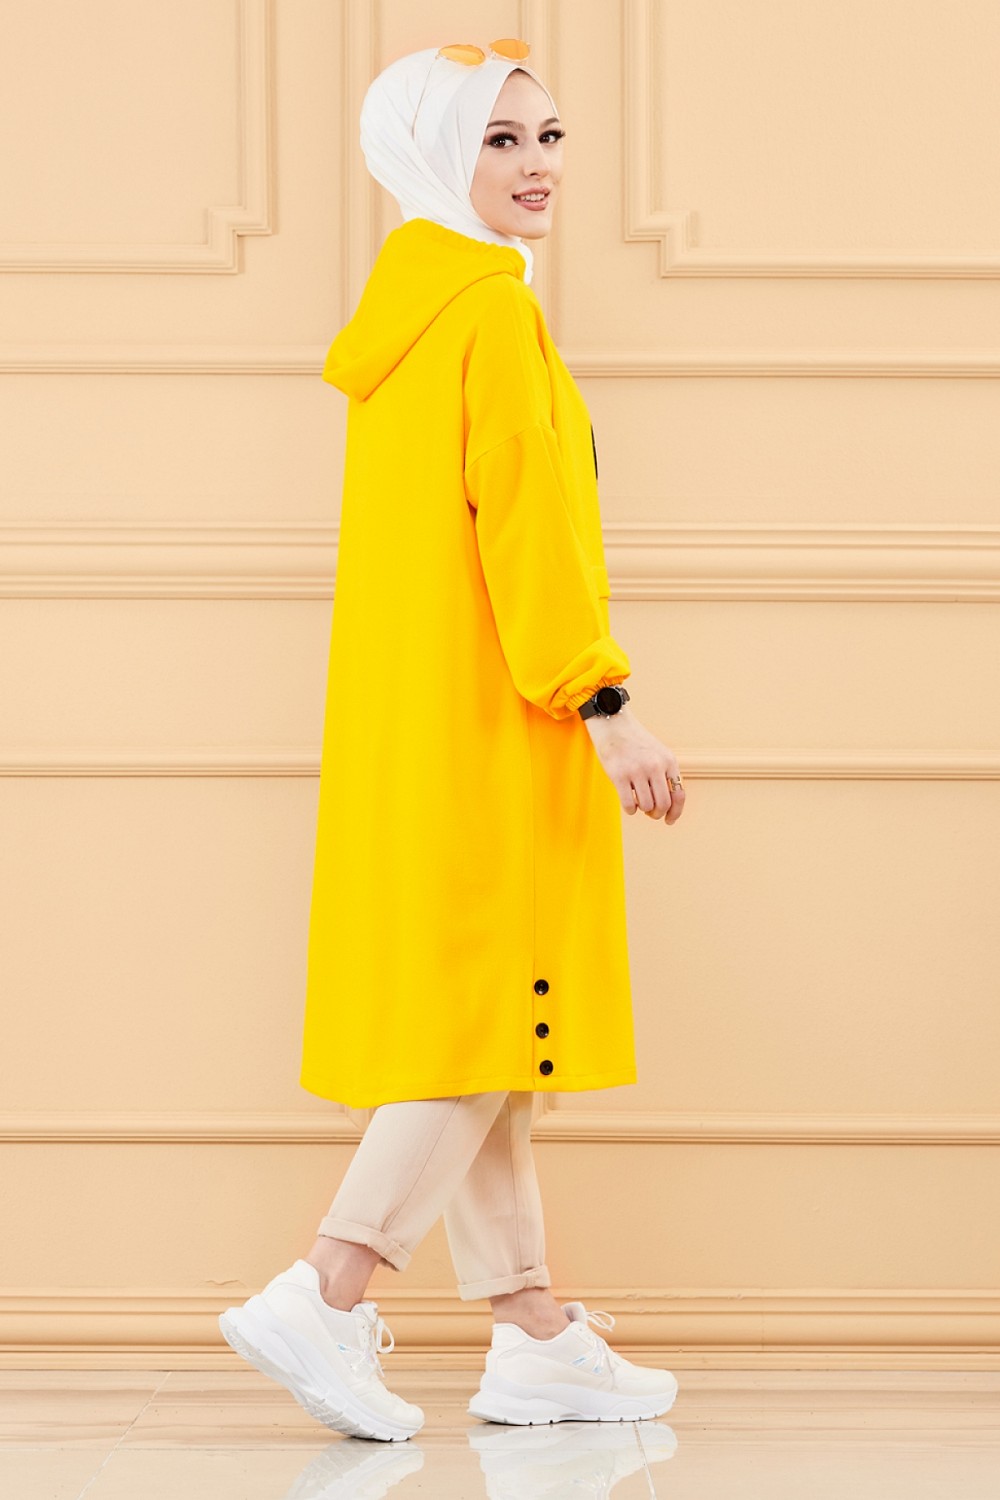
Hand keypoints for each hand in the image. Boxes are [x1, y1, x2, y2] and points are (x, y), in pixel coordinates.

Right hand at [583, 705, 684, 824]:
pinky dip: (630, 810)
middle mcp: (655, 766)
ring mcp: (637, 770)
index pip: (679, 795)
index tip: (669, 820)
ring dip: (642, 810)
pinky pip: (630, 805)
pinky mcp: (619, 775)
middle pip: (663, 804)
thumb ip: (666, 775)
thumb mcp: (658, 754)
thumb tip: (669, 808)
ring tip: (637, 802)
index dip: (676, 812)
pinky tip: (628, 805)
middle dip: (657, 814)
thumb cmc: (635, 743)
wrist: (614, 725)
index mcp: (669, 761)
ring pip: (646, 806)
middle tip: (650, 813)